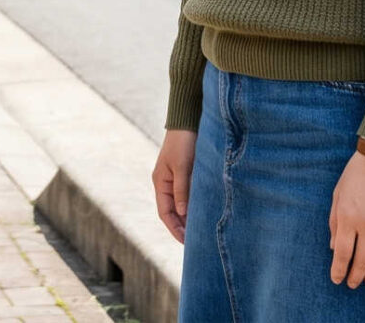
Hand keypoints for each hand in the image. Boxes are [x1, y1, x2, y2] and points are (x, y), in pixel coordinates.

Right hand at [152, 128, 196, 242]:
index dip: (174, 228)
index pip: (165, 213)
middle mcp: (166, 183)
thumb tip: (182, 213)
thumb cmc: (184, 143)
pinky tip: (204, 213)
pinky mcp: (187, 174)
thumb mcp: (182, 167)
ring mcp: (176, 179)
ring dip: (189, 217)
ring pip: (181, 205)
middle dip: (182, 227)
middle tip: (195, 242)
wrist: (188, 121)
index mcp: (160, 182)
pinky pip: (189, 196)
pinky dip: (194, 206)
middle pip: (172, 211)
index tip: (186, 242)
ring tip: (201, 232)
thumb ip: (182, 190)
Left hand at [327, 149, 364, 288]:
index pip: (343, 254)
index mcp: (348, 217)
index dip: (339, 270)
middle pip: (362, 260)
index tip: (337, 280)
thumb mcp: (338, 196)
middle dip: (356, 276)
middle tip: (353, 284)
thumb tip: (335, 248)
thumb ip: (335, 223)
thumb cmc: (355, 175)